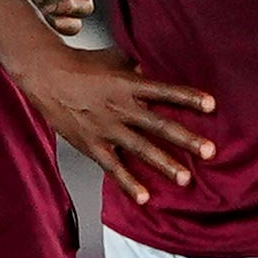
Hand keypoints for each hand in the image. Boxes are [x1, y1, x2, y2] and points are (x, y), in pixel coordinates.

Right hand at [20, 43, 217, 194]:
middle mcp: (120, 107)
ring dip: (164, 164)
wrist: (45, 76)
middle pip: (158, 124)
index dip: (188, 97)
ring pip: (140, 148)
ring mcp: (106, 128)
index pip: (164, 90)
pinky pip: (113, 167)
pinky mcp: (92, 144)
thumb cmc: (81, 65)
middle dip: (186, 139)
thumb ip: (137, 69)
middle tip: (209, 152)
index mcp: (128, 84)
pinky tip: (144, 198)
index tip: (212, 105)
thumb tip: (155, 73)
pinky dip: (128, 183)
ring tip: (185, 179)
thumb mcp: (113, 59)